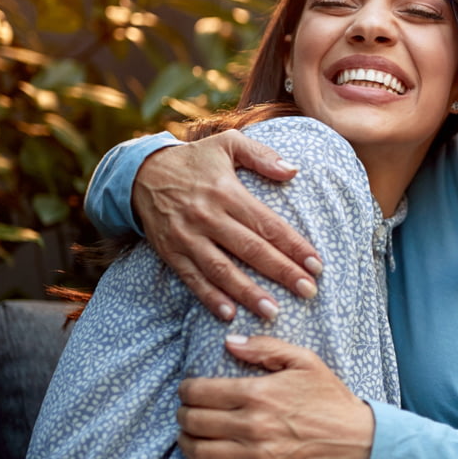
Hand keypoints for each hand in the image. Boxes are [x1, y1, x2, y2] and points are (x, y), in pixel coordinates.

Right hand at [135, 130, 321, 319]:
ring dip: (248, 292)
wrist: (140, 173)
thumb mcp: (227, 144)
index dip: (294, 245)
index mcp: (227, 191)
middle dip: (281, 272)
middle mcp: (208, 216)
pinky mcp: (170, 252)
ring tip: (273, 311)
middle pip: (250, 249)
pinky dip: (209, 297)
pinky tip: (229, 314)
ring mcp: (187, 236)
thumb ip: (262, 155)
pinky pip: (192, 278)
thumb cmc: (194, 160)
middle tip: (308, 291)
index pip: (268, 223)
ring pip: (222, 269)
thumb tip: (294, 171)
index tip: (317, 264)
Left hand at [176, 335, 374, 458]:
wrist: (358, 442)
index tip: (187, 391)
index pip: (200, 392)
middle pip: (194, 422)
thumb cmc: (330, 400)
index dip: (186, 390)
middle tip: (186, 413)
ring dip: (186, 443)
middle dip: (183, 415)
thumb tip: (229, 342)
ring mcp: (255, 456)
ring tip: (189, 437)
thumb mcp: (304, 362)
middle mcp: (252, 425)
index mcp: (258, 393)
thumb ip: (265, 347)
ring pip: (199, 451)